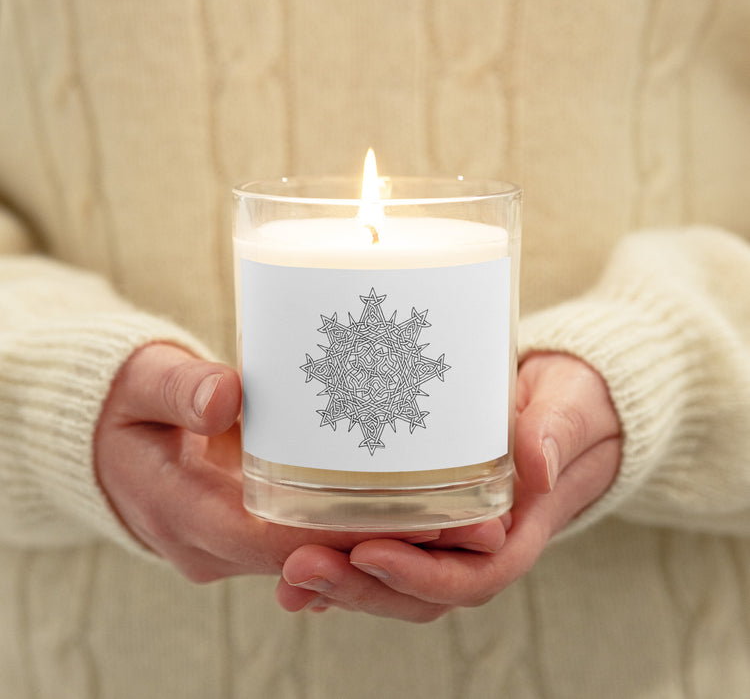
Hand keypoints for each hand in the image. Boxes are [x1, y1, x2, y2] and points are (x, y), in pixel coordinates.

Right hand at [94, 344, 504, 581]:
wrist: (107, 442)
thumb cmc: (125, 407)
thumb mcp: (142, 383)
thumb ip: (179, 388)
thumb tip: (225, 396)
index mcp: (187, 515)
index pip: (281, 542)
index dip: (352, 535)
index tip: (419, 518)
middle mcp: (217, 547)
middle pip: (316, 560)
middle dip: (392, 547)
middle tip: (473, 521)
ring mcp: (236, 547)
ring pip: (322, 561)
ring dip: (388, 546)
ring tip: (466, 517)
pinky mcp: (253, 533)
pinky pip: (313, 544)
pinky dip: (361, 534)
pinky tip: (416, 510)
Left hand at [275, 352, 621, 620]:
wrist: (565, 406)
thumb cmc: (571, 406)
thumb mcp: (569, 408)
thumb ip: (556, 431)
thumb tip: (537, 464)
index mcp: (519, 529)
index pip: (473, 576)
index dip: (421, 576)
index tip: (369, 553)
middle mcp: (481, 545)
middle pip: (420, 591)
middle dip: (360, 587)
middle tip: (299, 566)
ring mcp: (451, 536)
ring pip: (394, 580)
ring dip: (341, 582)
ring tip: (287, 570)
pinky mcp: (427, 516)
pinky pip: (384, 548)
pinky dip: (343, 560)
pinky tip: (296, 553)